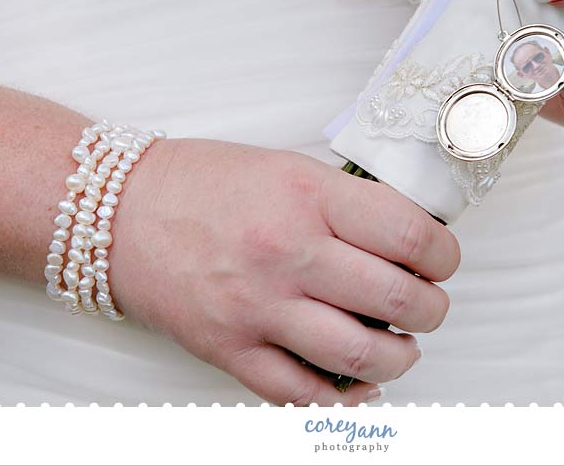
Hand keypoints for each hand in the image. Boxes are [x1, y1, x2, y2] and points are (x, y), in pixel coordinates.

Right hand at [110, 139, 459, 404]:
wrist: (118, 213)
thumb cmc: (204, 184)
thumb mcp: (287, 167)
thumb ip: (347, 202)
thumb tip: (409, 239)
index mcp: (308, 196)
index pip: (411, 236)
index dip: (445, 256)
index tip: (442, 261)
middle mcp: (287, 253)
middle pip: (398, 300)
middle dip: (432, 310)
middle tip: (428, 304)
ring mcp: (257, 307)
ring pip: (361, 355)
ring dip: (400, 357)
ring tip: (402, 346)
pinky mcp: (229, 349)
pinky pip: (301, 392)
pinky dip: (344, 395)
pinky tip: (360, 382)